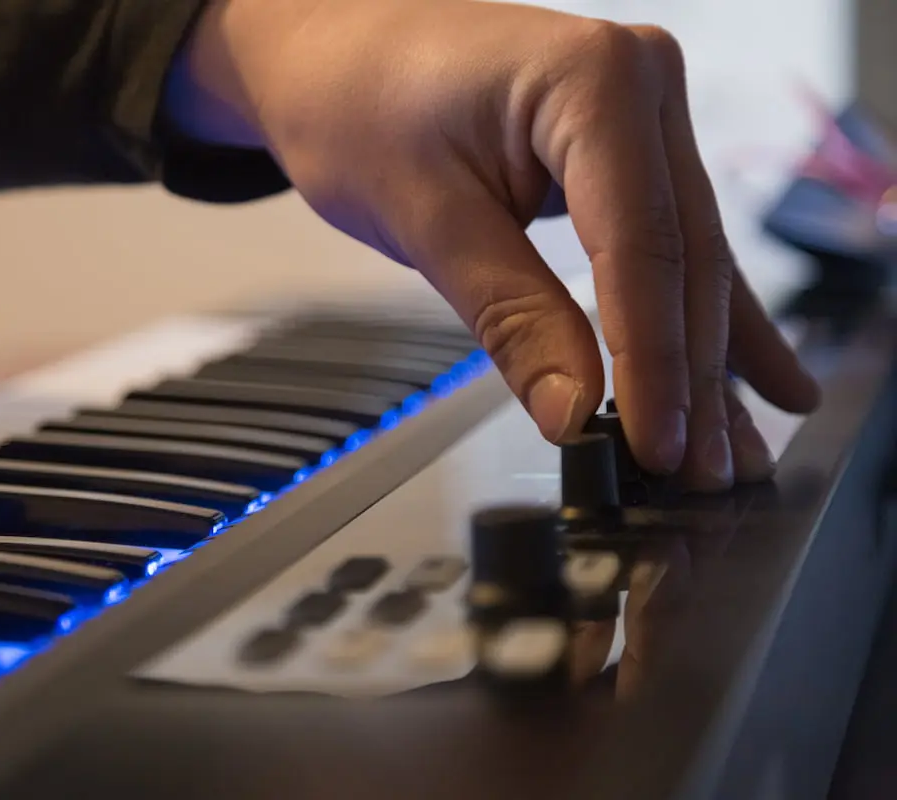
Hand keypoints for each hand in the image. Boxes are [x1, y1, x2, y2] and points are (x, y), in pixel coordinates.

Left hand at [165, 0, 820, 489]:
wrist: (334, 51)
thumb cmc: (360, 105)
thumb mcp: (429, 218)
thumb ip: (512, 315)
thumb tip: (575, 411)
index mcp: (595, 82)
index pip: (642, 248)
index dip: (653, 361)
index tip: (657, 441)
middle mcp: (642, 84)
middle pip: (683, 258)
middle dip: (692, 376)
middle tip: (701, 473)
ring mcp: (643, 113)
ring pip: (689, 259)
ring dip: (708, 359)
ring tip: (736, 450)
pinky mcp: (627, 148)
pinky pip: (667, 242)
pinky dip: (693, 315)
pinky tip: (755, 374)